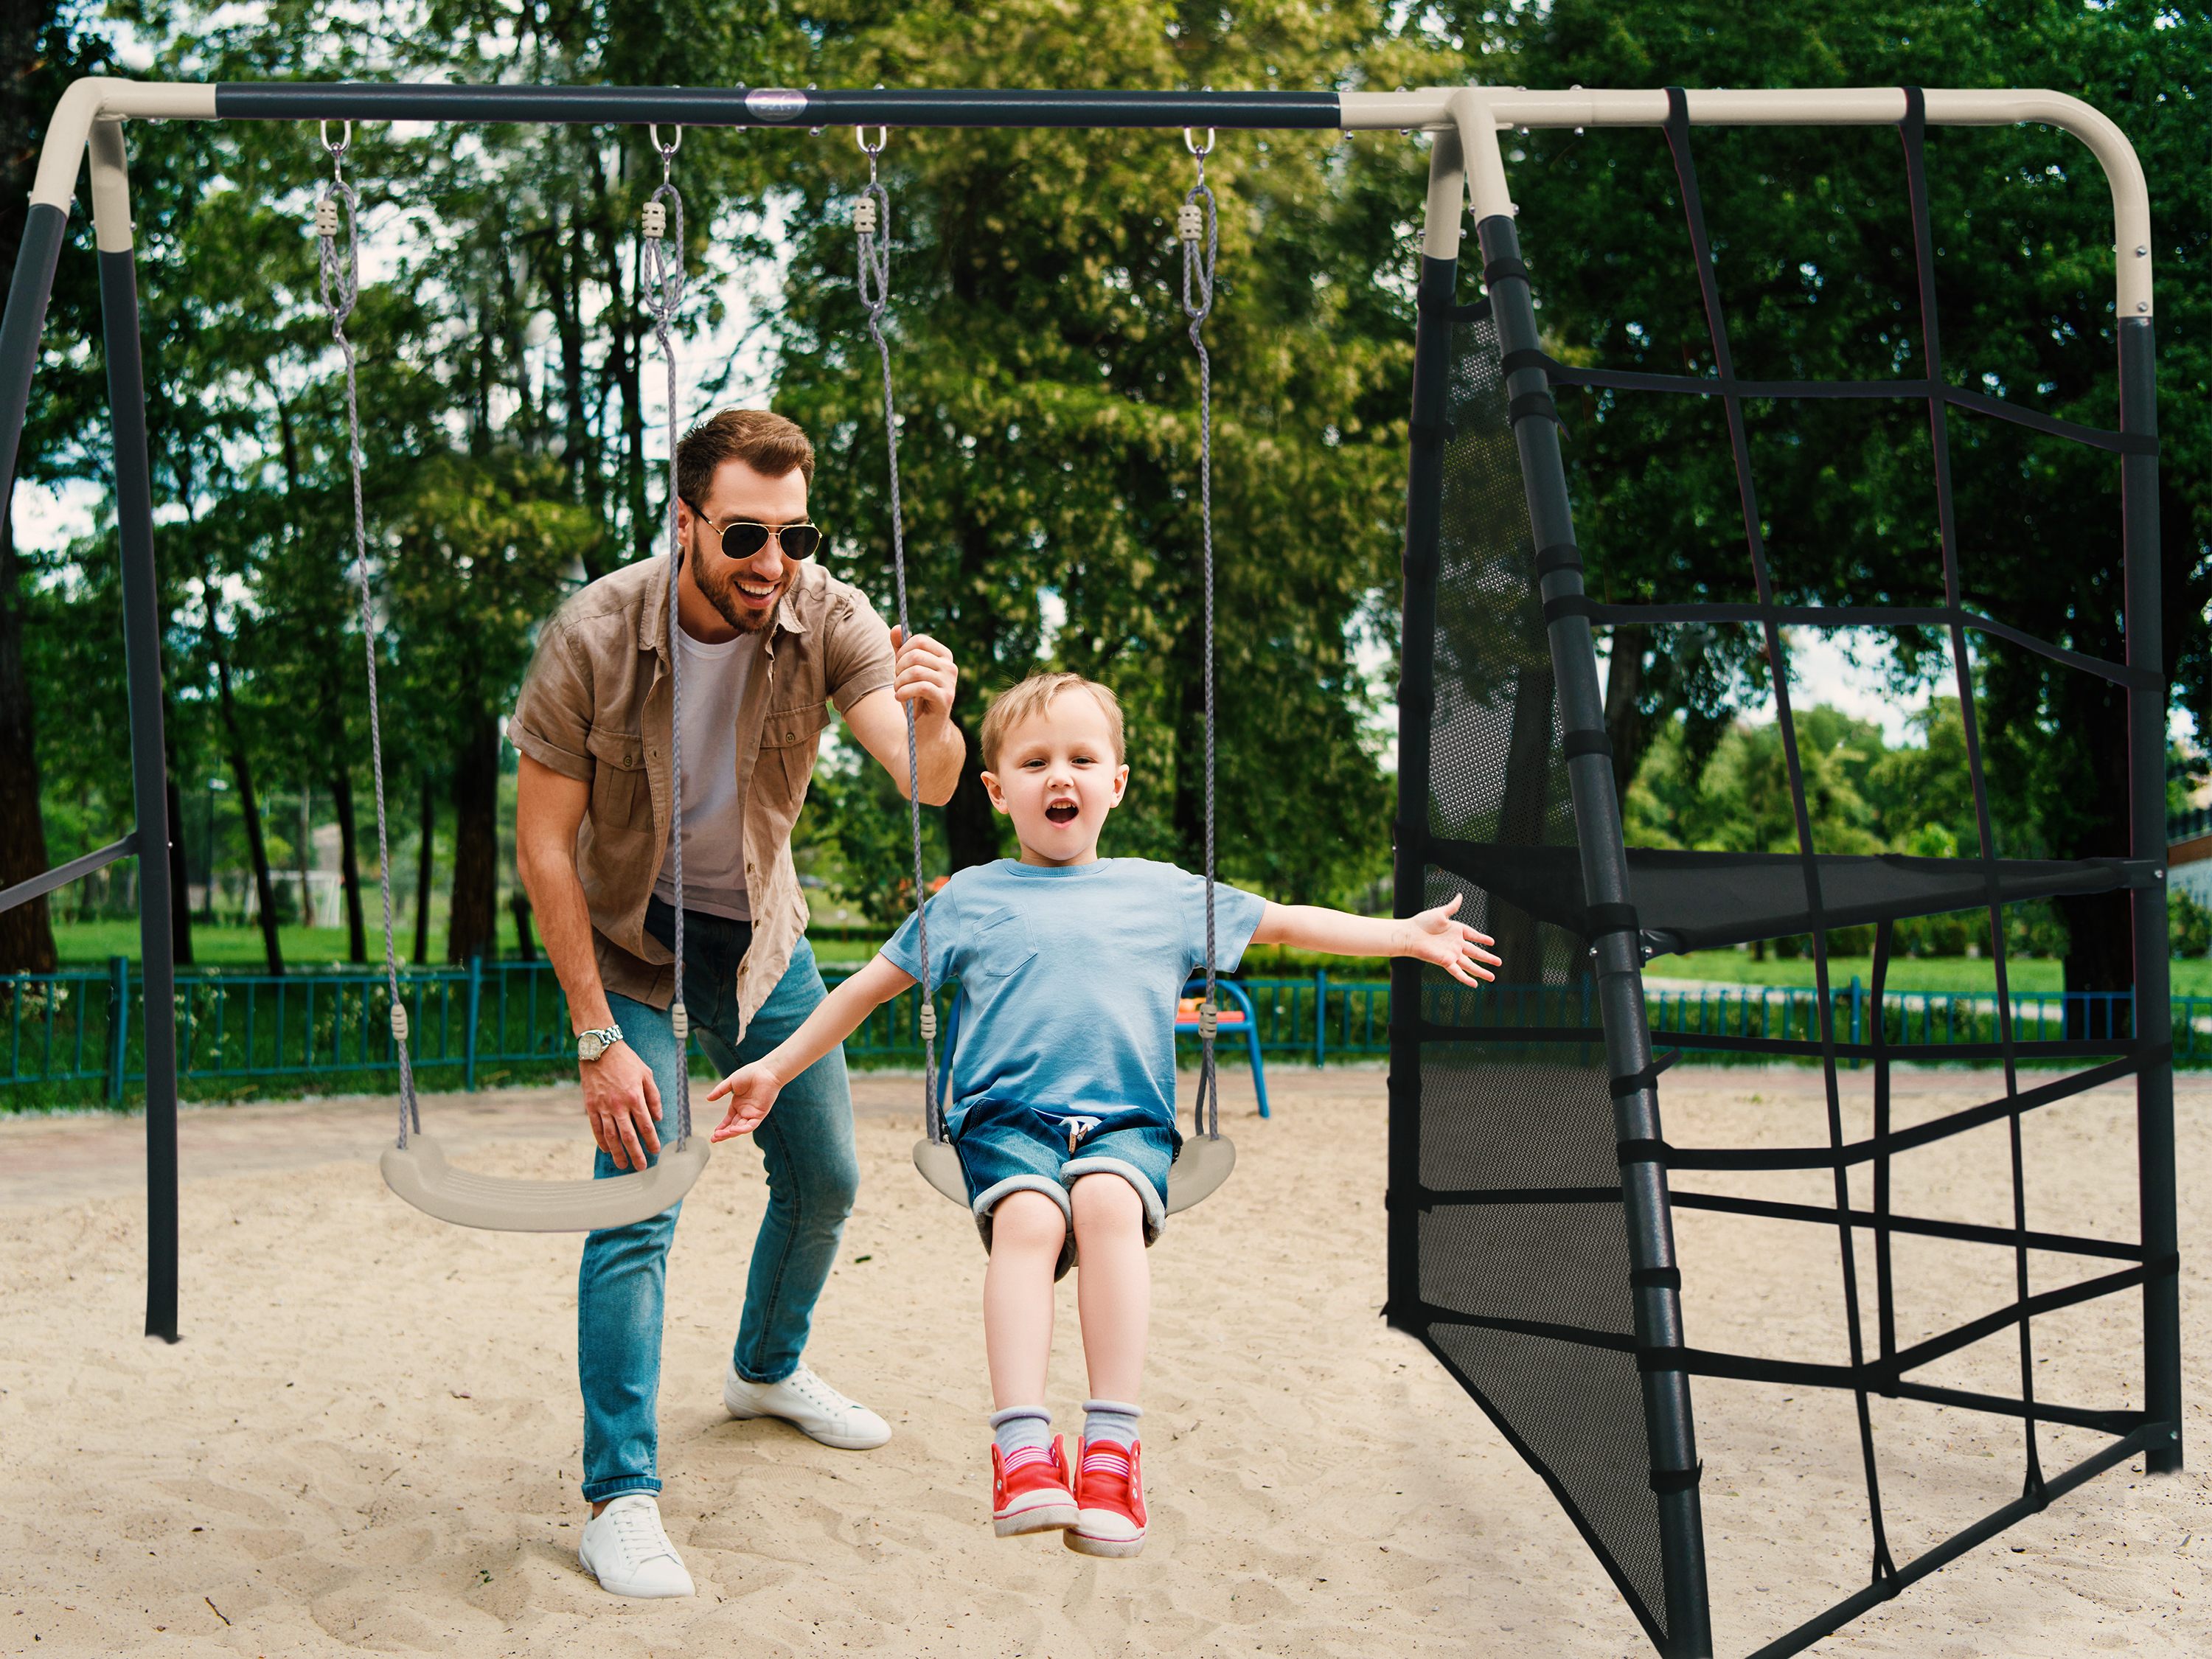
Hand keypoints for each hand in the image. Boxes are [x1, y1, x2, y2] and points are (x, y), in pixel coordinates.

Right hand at [581, 1039, 661, 1170]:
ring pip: (611, 1136)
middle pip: (628, 1136)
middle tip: (641, 1167)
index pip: (645, 1125)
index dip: (651, 1141)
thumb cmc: (626, 1061)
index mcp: (635, 1097)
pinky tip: (607, 1150)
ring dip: (618, 1153)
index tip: (655, 1151)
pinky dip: (601, 1141)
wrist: (600, 1049)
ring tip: (623, 1165)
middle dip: (636, 1153)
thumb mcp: (646, 1074)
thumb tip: (658, 1117)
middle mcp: (619, 1105)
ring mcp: (602, 1106)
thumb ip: (653, 1097)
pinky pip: (596, 1128)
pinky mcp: (590, 1105)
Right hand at [707, 1061, 784, 1141]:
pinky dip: (742, 1129)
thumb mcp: (730, 1083)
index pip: (729, 1120)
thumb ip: (719, 1091)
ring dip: (730, 1133)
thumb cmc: (750, 1074)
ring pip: (741, 1128)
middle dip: (724, 1134)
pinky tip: (733, 1130)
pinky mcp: (760, 1114)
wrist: (765, 1072)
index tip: (714, 1134)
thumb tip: (708, 1098)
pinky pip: (751, 1126)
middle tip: (714, 1139)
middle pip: (733, 1127)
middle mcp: (745, 1111)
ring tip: (719, 1136)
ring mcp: (752, 1113)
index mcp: (738, 1104)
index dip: (722, 1127)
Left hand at [889, 626, 956, 729]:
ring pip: (916, 671)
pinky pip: (920, 687)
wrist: (923, 729)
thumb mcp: (904, 671)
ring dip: (900, 682)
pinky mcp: (946, 699)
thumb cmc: (914, 697)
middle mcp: (950, 667)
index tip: (898, 666)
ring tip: (898, 691)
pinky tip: (900, 698)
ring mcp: (950, 683)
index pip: (920, 640)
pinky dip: (904, 692)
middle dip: (899, 668)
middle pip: (916, 655)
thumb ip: (900, 649)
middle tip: (897, 681)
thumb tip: (897, 628)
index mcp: (944, 656)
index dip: (903, 651)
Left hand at [1395, 893, 1501, 988]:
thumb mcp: (1440, 913)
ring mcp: (1451, 954)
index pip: (1473, 935)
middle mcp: (1455, 944)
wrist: (1409, 934)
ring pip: (1470, 965)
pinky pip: (1458, 972)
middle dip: (1487, 958)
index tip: (1492, 942)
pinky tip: (1474, 985)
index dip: (1482, 938)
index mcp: (1456, 931)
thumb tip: (1460, 895)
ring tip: (1492, 978)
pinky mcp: (1445, 961)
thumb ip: (1452, 907)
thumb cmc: (1422, 923)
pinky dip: (1466, 979)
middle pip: (1475, 952)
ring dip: (1481, 971)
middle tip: (1499, 962)